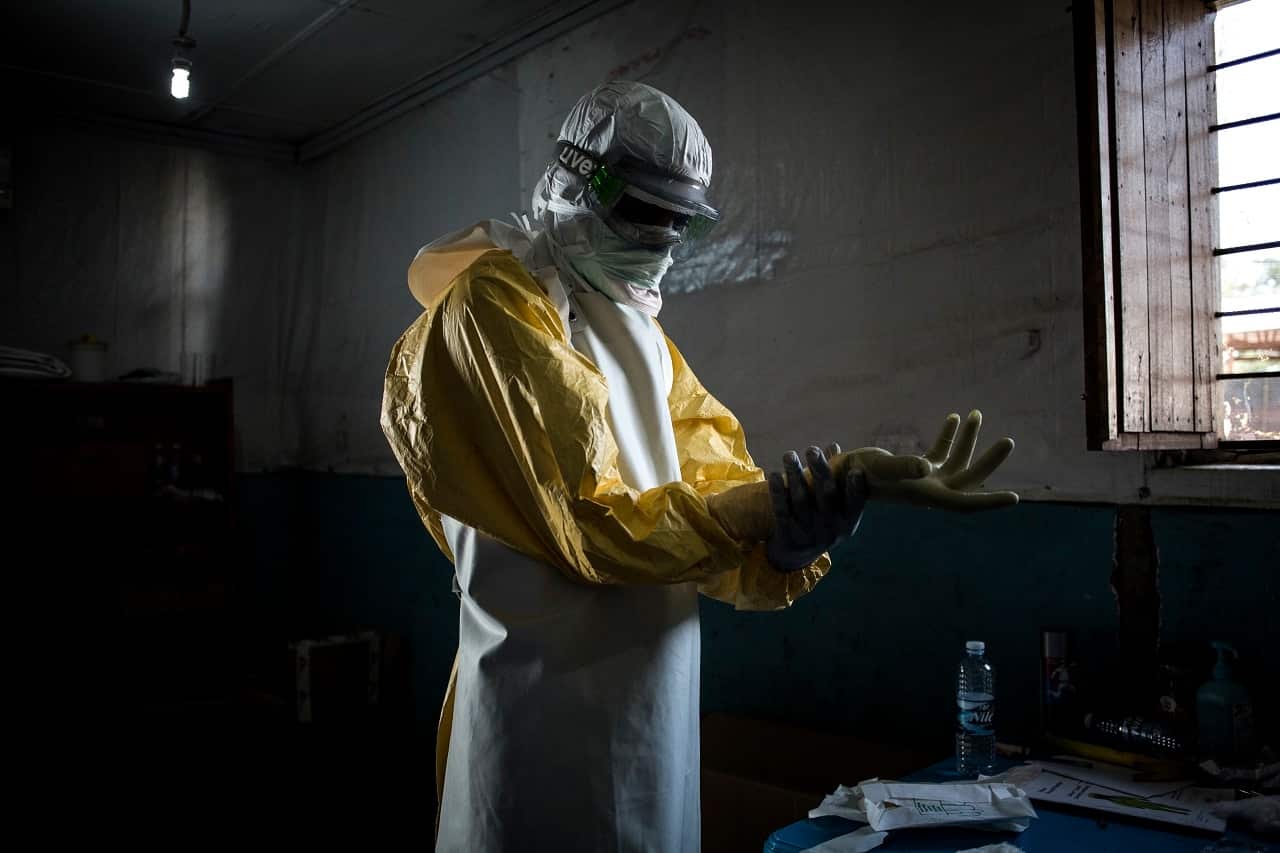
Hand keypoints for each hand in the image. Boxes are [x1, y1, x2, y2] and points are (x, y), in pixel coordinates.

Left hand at [765, 443, 867, 571]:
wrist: (794, 557)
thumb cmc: (819, 523)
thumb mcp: (833, 508)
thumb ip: (835, 479)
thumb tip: (835, 447)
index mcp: (847, 524)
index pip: (855, 505)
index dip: (856, 489)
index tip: (855, 471)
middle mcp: (830, 531)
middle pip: (826, 497)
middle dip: (820, 471)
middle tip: (812, 450)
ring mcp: (808, 535)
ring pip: (802, 501)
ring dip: (795, 476)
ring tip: (789, 455)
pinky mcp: (787, 537)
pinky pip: (782, 511)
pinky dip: (778, 493)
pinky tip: (774, 475)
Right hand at [863, 410, 1017, 510]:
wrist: (840, 476)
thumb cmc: (857, 475)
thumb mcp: (879, 468)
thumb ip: (902, 467)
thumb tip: (926, 466)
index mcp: (926, 495)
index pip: (963, 503)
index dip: (988, 502)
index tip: (1014, 499)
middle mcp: (930, 490)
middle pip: (968, 478)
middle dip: (989, 461)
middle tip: (1009, 441)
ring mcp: (925, 479)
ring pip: (957, 462)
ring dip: (969, 440)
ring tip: (977, 414)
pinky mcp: (917, 468)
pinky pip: (940, 453)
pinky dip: (949, 436)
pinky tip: (954, 418)